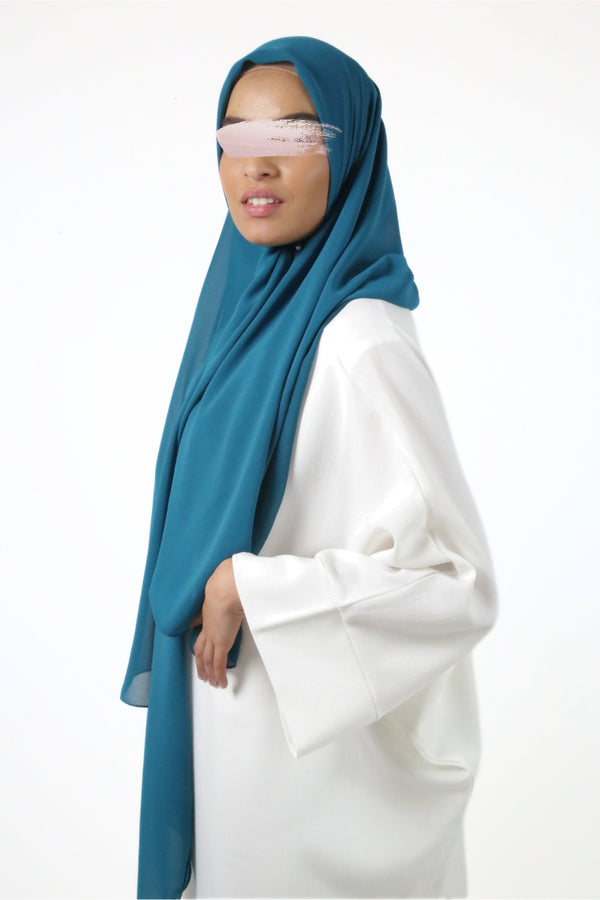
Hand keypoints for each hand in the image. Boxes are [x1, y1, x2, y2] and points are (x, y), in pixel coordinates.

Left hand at [192, 558, 243, 688]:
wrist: (225, 588)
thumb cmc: (227, 584)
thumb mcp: (223, 587)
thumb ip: (225, 588)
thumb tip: (229, 584)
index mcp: (208, 614)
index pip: (201, 633)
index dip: (199, 642)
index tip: (199, 648)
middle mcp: (208, 628)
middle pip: (200, 650)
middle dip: (200, 663)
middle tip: (202, 673)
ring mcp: (214, 637)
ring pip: (208, 660)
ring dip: (209, 673)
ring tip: (212, 682)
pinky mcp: (222, 643)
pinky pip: (219, 664)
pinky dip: (219, 675)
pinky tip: (221, 683)